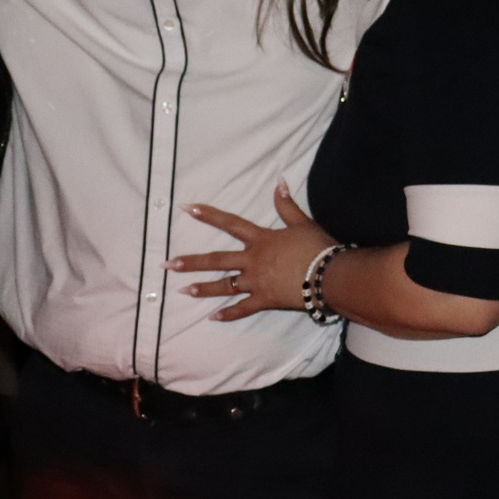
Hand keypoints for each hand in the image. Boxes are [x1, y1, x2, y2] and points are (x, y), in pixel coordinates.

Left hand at [168, 183, 334, 321]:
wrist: (330, 275)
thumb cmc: (317, 247)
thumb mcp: (302, 222)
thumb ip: (286, 205)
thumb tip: (279, 181)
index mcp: (260, 240)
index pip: (229, 224)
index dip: (208, 215)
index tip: (187, 208)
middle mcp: (252, 260)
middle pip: (217, 260)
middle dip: (191, 262)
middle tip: (168, 264)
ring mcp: (256, 282)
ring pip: (224, 286)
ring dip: (203, 288)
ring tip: (183, 290)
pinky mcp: (264, 300)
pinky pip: (243, 309)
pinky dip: (229, 314)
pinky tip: (213, 317)